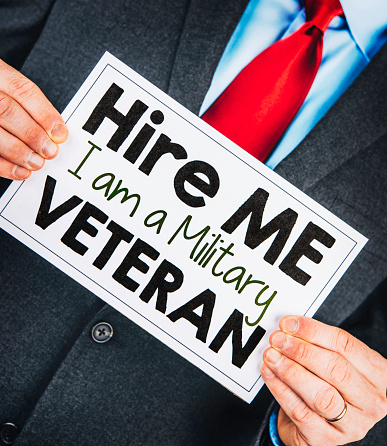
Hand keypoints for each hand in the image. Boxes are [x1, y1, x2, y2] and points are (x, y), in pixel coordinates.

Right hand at [0, 59, 67, 179]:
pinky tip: (19, 171)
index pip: (21, 89)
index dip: (44, 113)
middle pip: (5, 110)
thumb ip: (27, 104)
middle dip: (32, 134)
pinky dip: (2, 165)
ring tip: (36, 163)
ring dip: (18, 152)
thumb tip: (55, 132)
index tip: (59, 133)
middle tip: (50, 151)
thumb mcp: (6, 86)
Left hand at [261, 316, 386, 445]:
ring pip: (321, 395)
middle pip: (336, 369)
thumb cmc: (328, 385)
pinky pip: (301, 412)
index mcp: (376, 374)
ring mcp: (351, 424)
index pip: (345, 345)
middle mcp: (370, 401)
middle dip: (301, 351)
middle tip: (277, 340)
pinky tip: (270, 374)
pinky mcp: (326, 440)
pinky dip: (281, 390)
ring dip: (290, 371)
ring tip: (271, 356)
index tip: (288, 324)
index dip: (313, 331)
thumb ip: (317, 344)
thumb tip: (289, 327)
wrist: (319, 425)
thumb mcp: (333, 362)